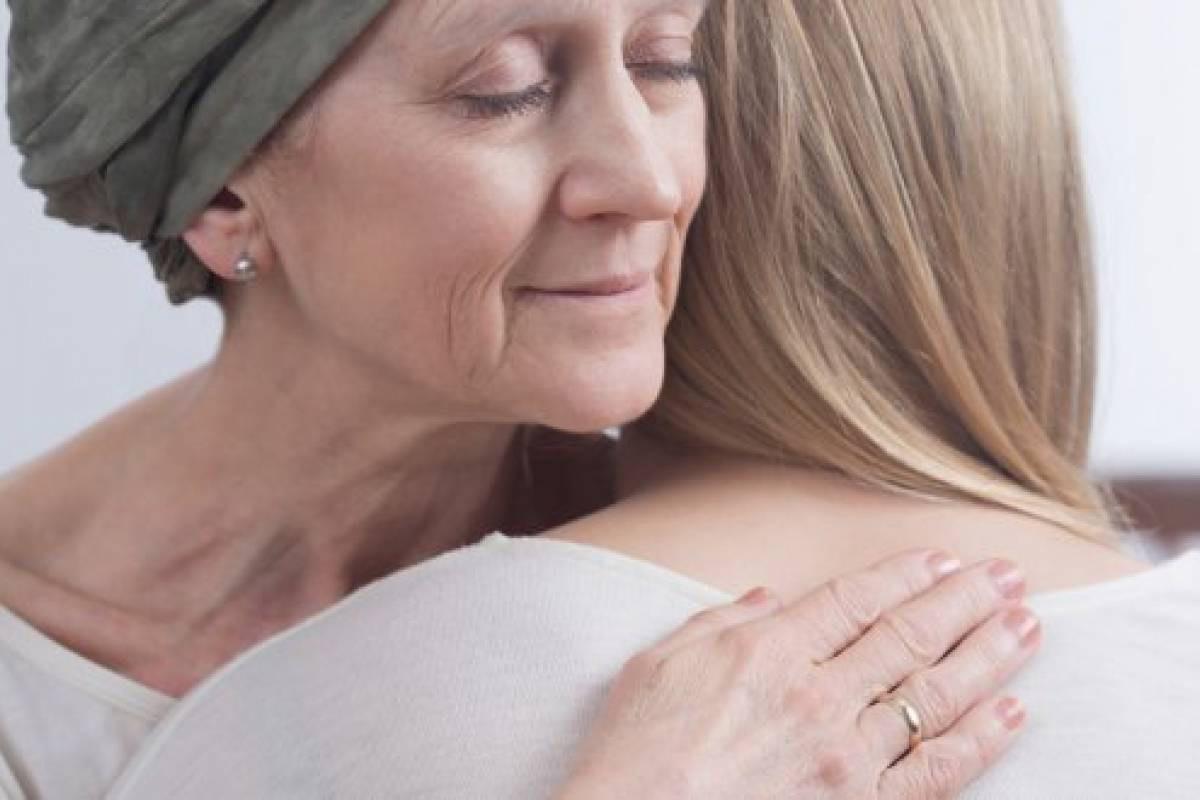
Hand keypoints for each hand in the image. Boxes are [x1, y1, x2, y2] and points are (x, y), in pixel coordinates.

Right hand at [556, 550, 1037, 798]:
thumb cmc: (636, 751)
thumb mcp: (659, 663)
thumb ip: (721, 621)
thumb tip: (773, 597)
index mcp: (768, 650)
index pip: (857, 600)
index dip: (906, 575)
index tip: (943, 559)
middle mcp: (818, 696)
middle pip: (908, 636)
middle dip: (965, 601)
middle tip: (1007, 574)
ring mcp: (846, 756)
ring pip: (935, 694)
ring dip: (988, 655)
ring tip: (1027, 624)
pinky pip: (937, 772)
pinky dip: (980, 740)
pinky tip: (1012, 712)